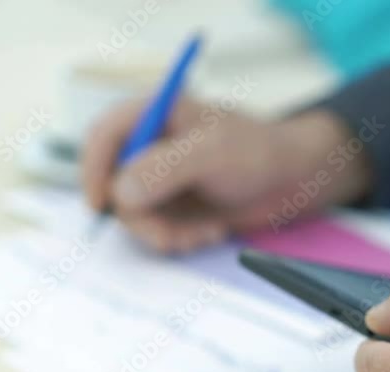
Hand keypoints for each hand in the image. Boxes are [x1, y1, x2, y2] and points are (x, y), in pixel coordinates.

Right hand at [82, 98, 371, 252]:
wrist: (296, 182)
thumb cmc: (261, 152)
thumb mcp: (214, 154)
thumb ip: (164, 168)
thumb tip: (120, 192)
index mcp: (155, 115)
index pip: (104, 135)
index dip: (92, 168)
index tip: (100, 203)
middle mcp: (151, 147)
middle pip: (114, 186)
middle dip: (142, 218)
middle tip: (171, 236)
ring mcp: (161, 180)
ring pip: (134, 216)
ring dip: (166, 233)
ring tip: (204, 233)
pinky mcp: (175, 207)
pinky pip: (156, 231)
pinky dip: (180, 239)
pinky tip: (210, 233)